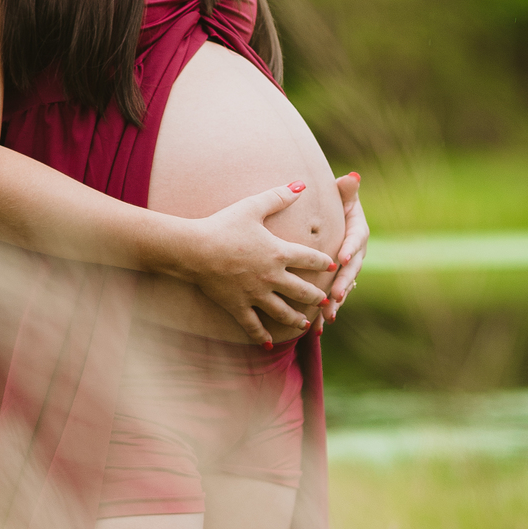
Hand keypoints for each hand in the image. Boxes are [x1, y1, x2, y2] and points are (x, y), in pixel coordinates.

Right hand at [184, 183, 338, 346]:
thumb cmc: (223, 225)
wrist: (195, 249)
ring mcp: (255, 294)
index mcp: (279, 252)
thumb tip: (301, 184)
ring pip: (282, 311)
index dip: (323, 262)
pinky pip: (253, 325)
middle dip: (317, 296)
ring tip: (305, 324)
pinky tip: (269, 344)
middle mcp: (272, 277)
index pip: (310, 258)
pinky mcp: (238, 306)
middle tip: (326, 301)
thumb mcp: (252, 206)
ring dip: (296, 319)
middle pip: (302, 290)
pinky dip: (262, 336)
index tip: (332, 266)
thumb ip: (279, 196)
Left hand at [319, 172, 367, 325]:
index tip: (341, 258)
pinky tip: (318, 327)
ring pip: (344, 287)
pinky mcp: (336, 281)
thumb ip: (345, 189)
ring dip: (336, 302)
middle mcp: (354, 252)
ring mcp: (347, 269)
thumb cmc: (330, 203)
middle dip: (343, 283)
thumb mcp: (339, 195)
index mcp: (356, 231)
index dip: (350, 249)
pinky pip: (333, 298)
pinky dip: (325, 312)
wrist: (325, 219)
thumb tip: (352, 177)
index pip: (355, 240)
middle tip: (334, 294)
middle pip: (351, 270)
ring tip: (327, 315)